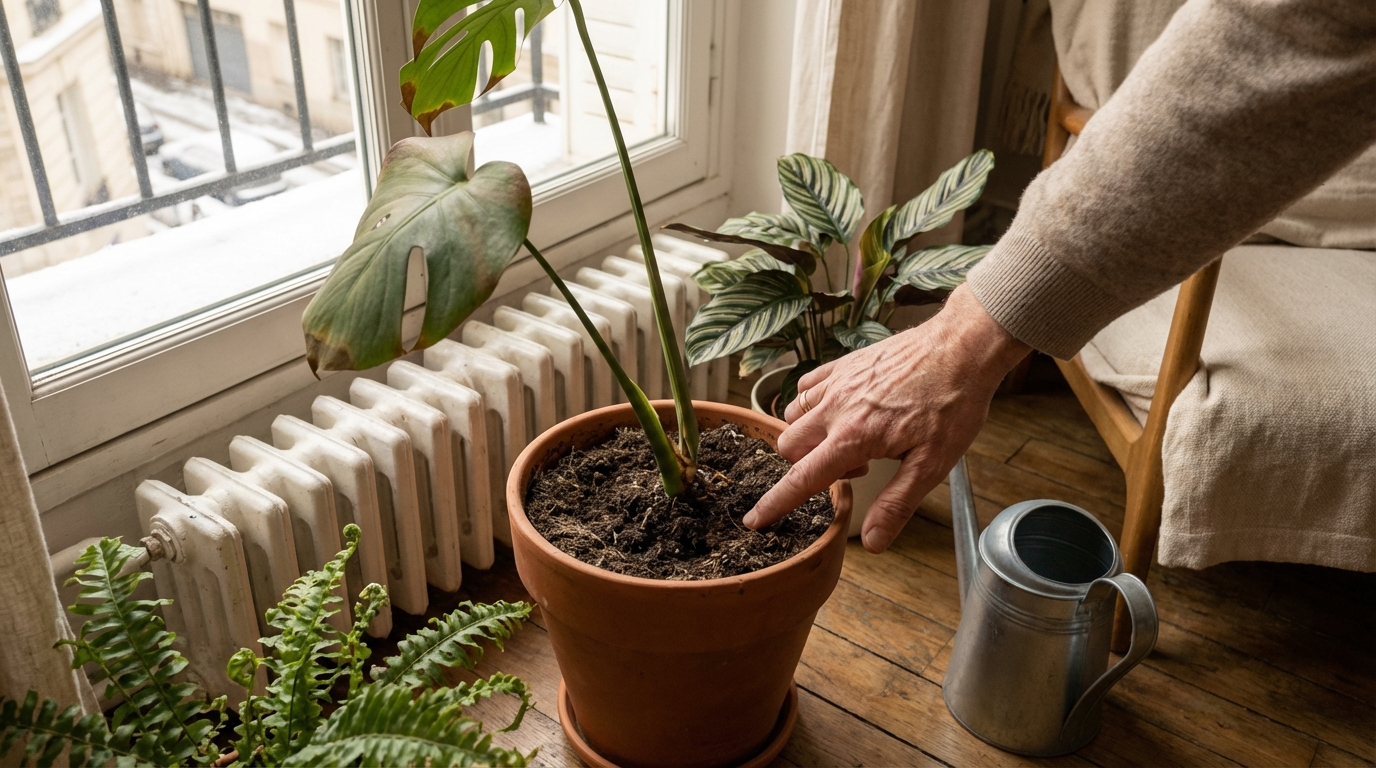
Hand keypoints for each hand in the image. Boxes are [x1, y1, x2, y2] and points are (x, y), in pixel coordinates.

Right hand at [743, 285, 1030, 552]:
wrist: (961, 348)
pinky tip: (839, 409)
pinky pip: (806, 386)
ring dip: (808, 434)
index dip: (775, 503)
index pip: (802, 478)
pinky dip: (811, 403)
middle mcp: (836, 408)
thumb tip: (872, 542)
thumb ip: (896, 504)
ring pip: (793, 414)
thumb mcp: (932, 465)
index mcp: (854, 437)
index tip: (754, 520)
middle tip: (854, 464)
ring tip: (850, 437)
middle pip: (789, 445)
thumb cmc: (952, 405)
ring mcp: (837, 382)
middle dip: (807, 464)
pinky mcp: (844, 364)